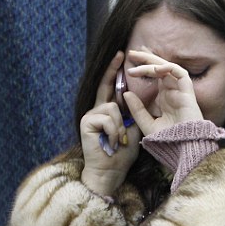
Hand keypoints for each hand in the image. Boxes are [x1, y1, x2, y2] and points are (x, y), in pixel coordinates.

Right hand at [80, 51, 141, 195]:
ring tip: (118, 141)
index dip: (114, 72)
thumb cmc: (122, 154)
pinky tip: (110, 142)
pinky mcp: (87, 122)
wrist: (110, 171)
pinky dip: (114, 132)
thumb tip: (137, 94)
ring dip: (120, 127)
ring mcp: (90, 115)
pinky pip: (108, 119)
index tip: (120, 57)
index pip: (111, 88)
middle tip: (120, 54)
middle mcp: (97, 109)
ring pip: (113, 108)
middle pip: (104, 86)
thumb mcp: (132, 129)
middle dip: (112, 70)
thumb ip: (132, 112)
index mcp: (108, 110)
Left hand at [123, 49, 203, 135]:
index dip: (142, 68)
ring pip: (168, 68)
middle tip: (131, 53)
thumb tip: (126, 93)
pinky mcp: (188, 92)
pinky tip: (155, 69)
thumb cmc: (168, 139)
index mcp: (164, 97)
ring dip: (153, 62)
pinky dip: (168, 68)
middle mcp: (172, 91)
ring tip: (138, 60)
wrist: (183, 148)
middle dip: (146, 59)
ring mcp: (180, 91)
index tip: (128, 66)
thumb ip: (137, 109)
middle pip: (160, 68)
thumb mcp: (147, 123)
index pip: (154, 77)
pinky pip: (180, 73)